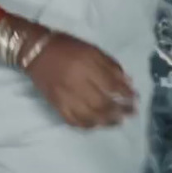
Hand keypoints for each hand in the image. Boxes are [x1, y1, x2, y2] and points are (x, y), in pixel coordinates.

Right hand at [21, 23, 136, 128]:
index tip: (136, 98)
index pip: (111, 85)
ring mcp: (65, 96)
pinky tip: (97, 124)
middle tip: (132, 113)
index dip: (126, 94)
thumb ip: (111, 66)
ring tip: (118, 122)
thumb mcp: (93, 50)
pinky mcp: (56, 105)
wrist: (36, 51)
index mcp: (87, 66)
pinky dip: (87, 125)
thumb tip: (128, 82)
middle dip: (120, 110)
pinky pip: (73, 120)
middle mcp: (76, 84)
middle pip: (102, 103)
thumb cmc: (68, 47)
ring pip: (89, 116)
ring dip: (106, 121)